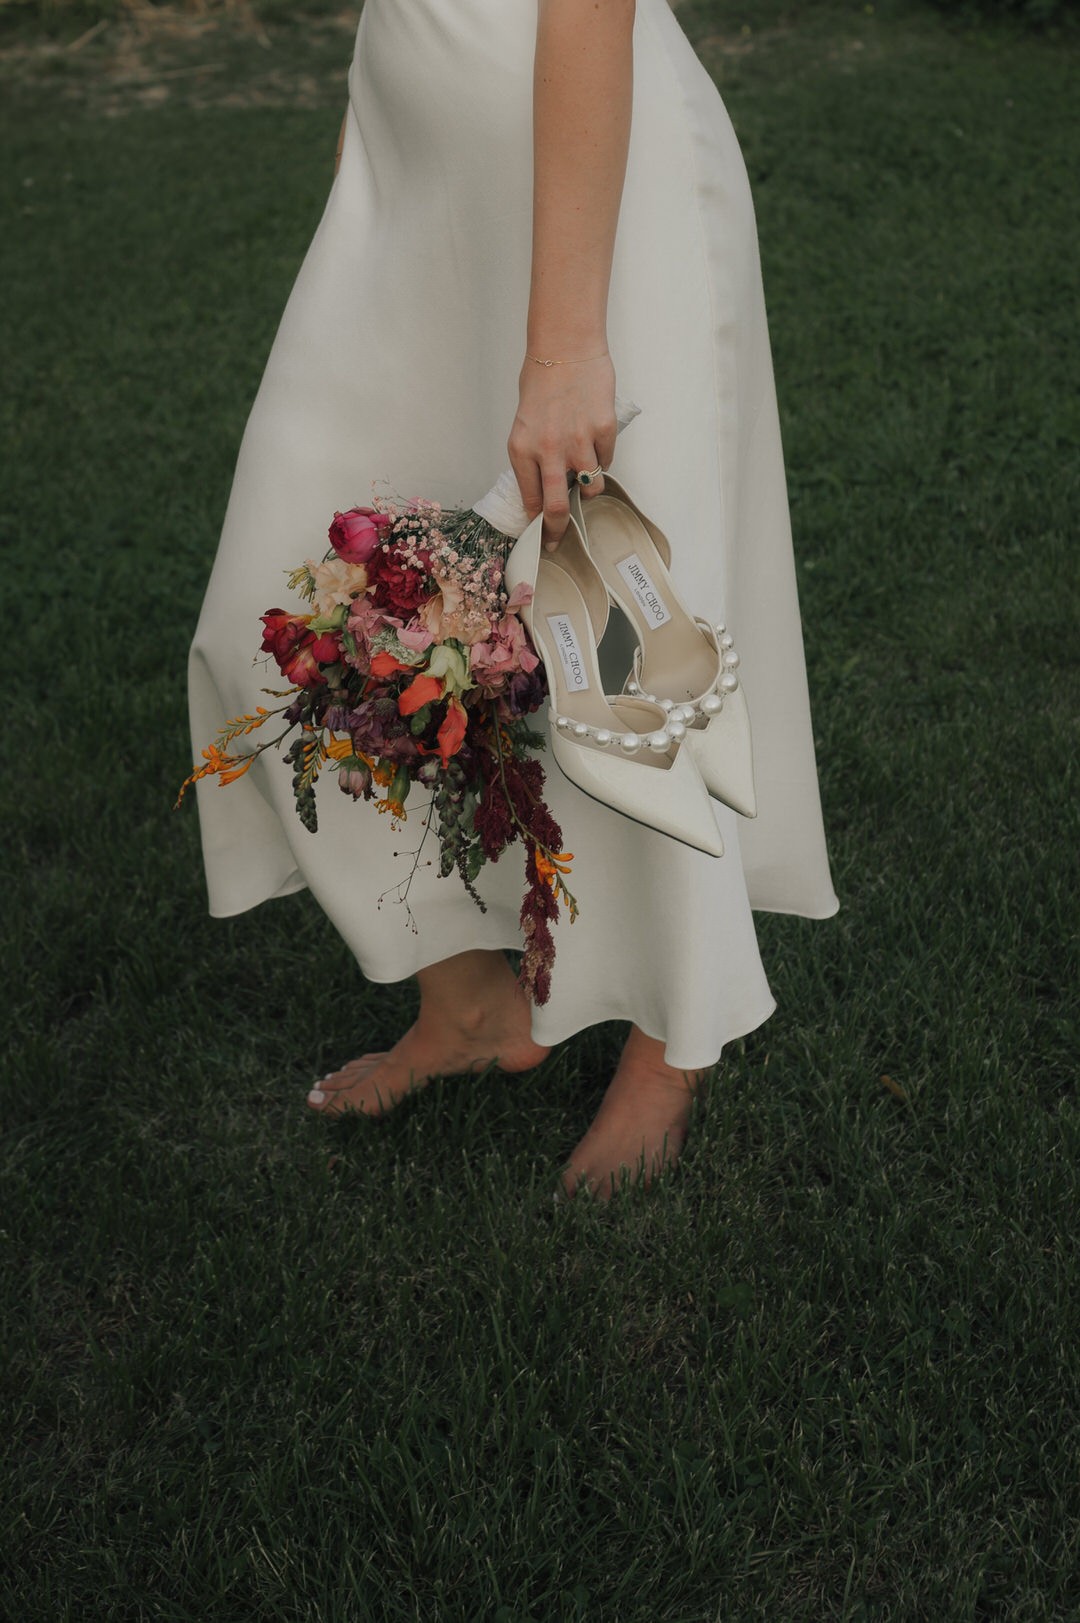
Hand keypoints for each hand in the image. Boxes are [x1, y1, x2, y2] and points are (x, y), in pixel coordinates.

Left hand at [507, 353, 617, 548]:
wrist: (566, 347)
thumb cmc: (542, 381)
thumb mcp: (524, 424)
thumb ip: (533, 457)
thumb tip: (544, 490)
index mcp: (522, 450)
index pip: (531, 501)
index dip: (537, 524)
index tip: (542, 536)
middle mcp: (548, 451)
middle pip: (557, 509)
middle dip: (558, 531)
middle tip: (560, 539)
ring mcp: (578, 442)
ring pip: (590, 487)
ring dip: (589, 488)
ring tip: (585, 474)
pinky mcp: (603, 430)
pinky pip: (606, 461)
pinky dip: (602, 459)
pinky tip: (594, 442)